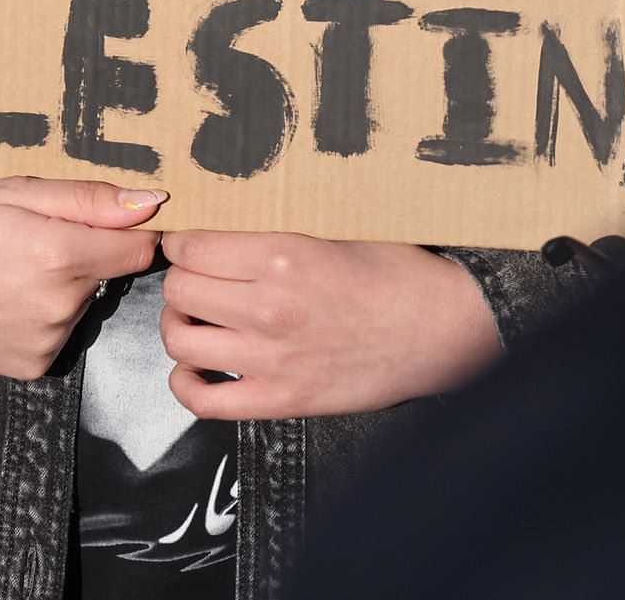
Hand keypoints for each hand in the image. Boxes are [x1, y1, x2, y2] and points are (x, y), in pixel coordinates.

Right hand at [0, 178, 166, 382]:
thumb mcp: (14, 192)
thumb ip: (89, 199)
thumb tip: (152, 202)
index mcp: (60, 255)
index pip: (140, 249)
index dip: (123, 231)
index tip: (95, 222)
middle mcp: (60, 306)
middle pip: (107, 274)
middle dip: (82, 254)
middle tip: (26, 240)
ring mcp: (46, 342)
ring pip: (81, 303)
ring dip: (60, 286)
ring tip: (6, 270)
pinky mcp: (31, 366)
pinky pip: (58, 332)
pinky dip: (40, 316)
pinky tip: (2, 301)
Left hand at [158, 231, 501, 419]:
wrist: (446, 331)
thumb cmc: (401, 276)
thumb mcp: (338, 230)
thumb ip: (279, 231)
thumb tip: (228, 223)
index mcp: (283, 256)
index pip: (193, 246)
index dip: (184, 241)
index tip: (191, 242)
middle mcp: (269, 307)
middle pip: (179, 289)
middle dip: (182, 278)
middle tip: (198, 276)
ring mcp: (271, 359)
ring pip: (180, 340)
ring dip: (181, 324)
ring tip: (198, 316)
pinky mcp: (282, 401)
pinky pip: (203, 401)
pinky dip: (186, 384)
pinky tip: (198, 367)